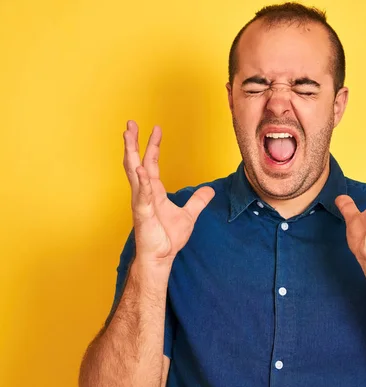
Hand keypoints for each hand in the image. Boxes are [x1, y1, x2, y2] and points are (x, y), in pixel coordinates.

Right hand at [123, 121, 214, 267]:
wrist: (162, 257)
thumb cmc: (168, 238)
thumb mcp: (189, 215)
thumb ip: (198, 201)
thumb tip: (210, 191)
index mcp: (154, 191)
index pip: (151, 162)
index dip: (153, 145)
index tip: (156, 128)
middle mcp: (144, 192)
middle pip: (136, 162)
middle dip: (133, 142)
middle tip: (129, 123)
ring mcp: (141, 202)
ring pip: (133, 173)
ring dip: (130, 154)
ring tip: (128, 136)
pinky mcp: (142, 213)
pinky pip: (141, 194)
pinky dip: (141, 182)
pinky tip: (141, 169)